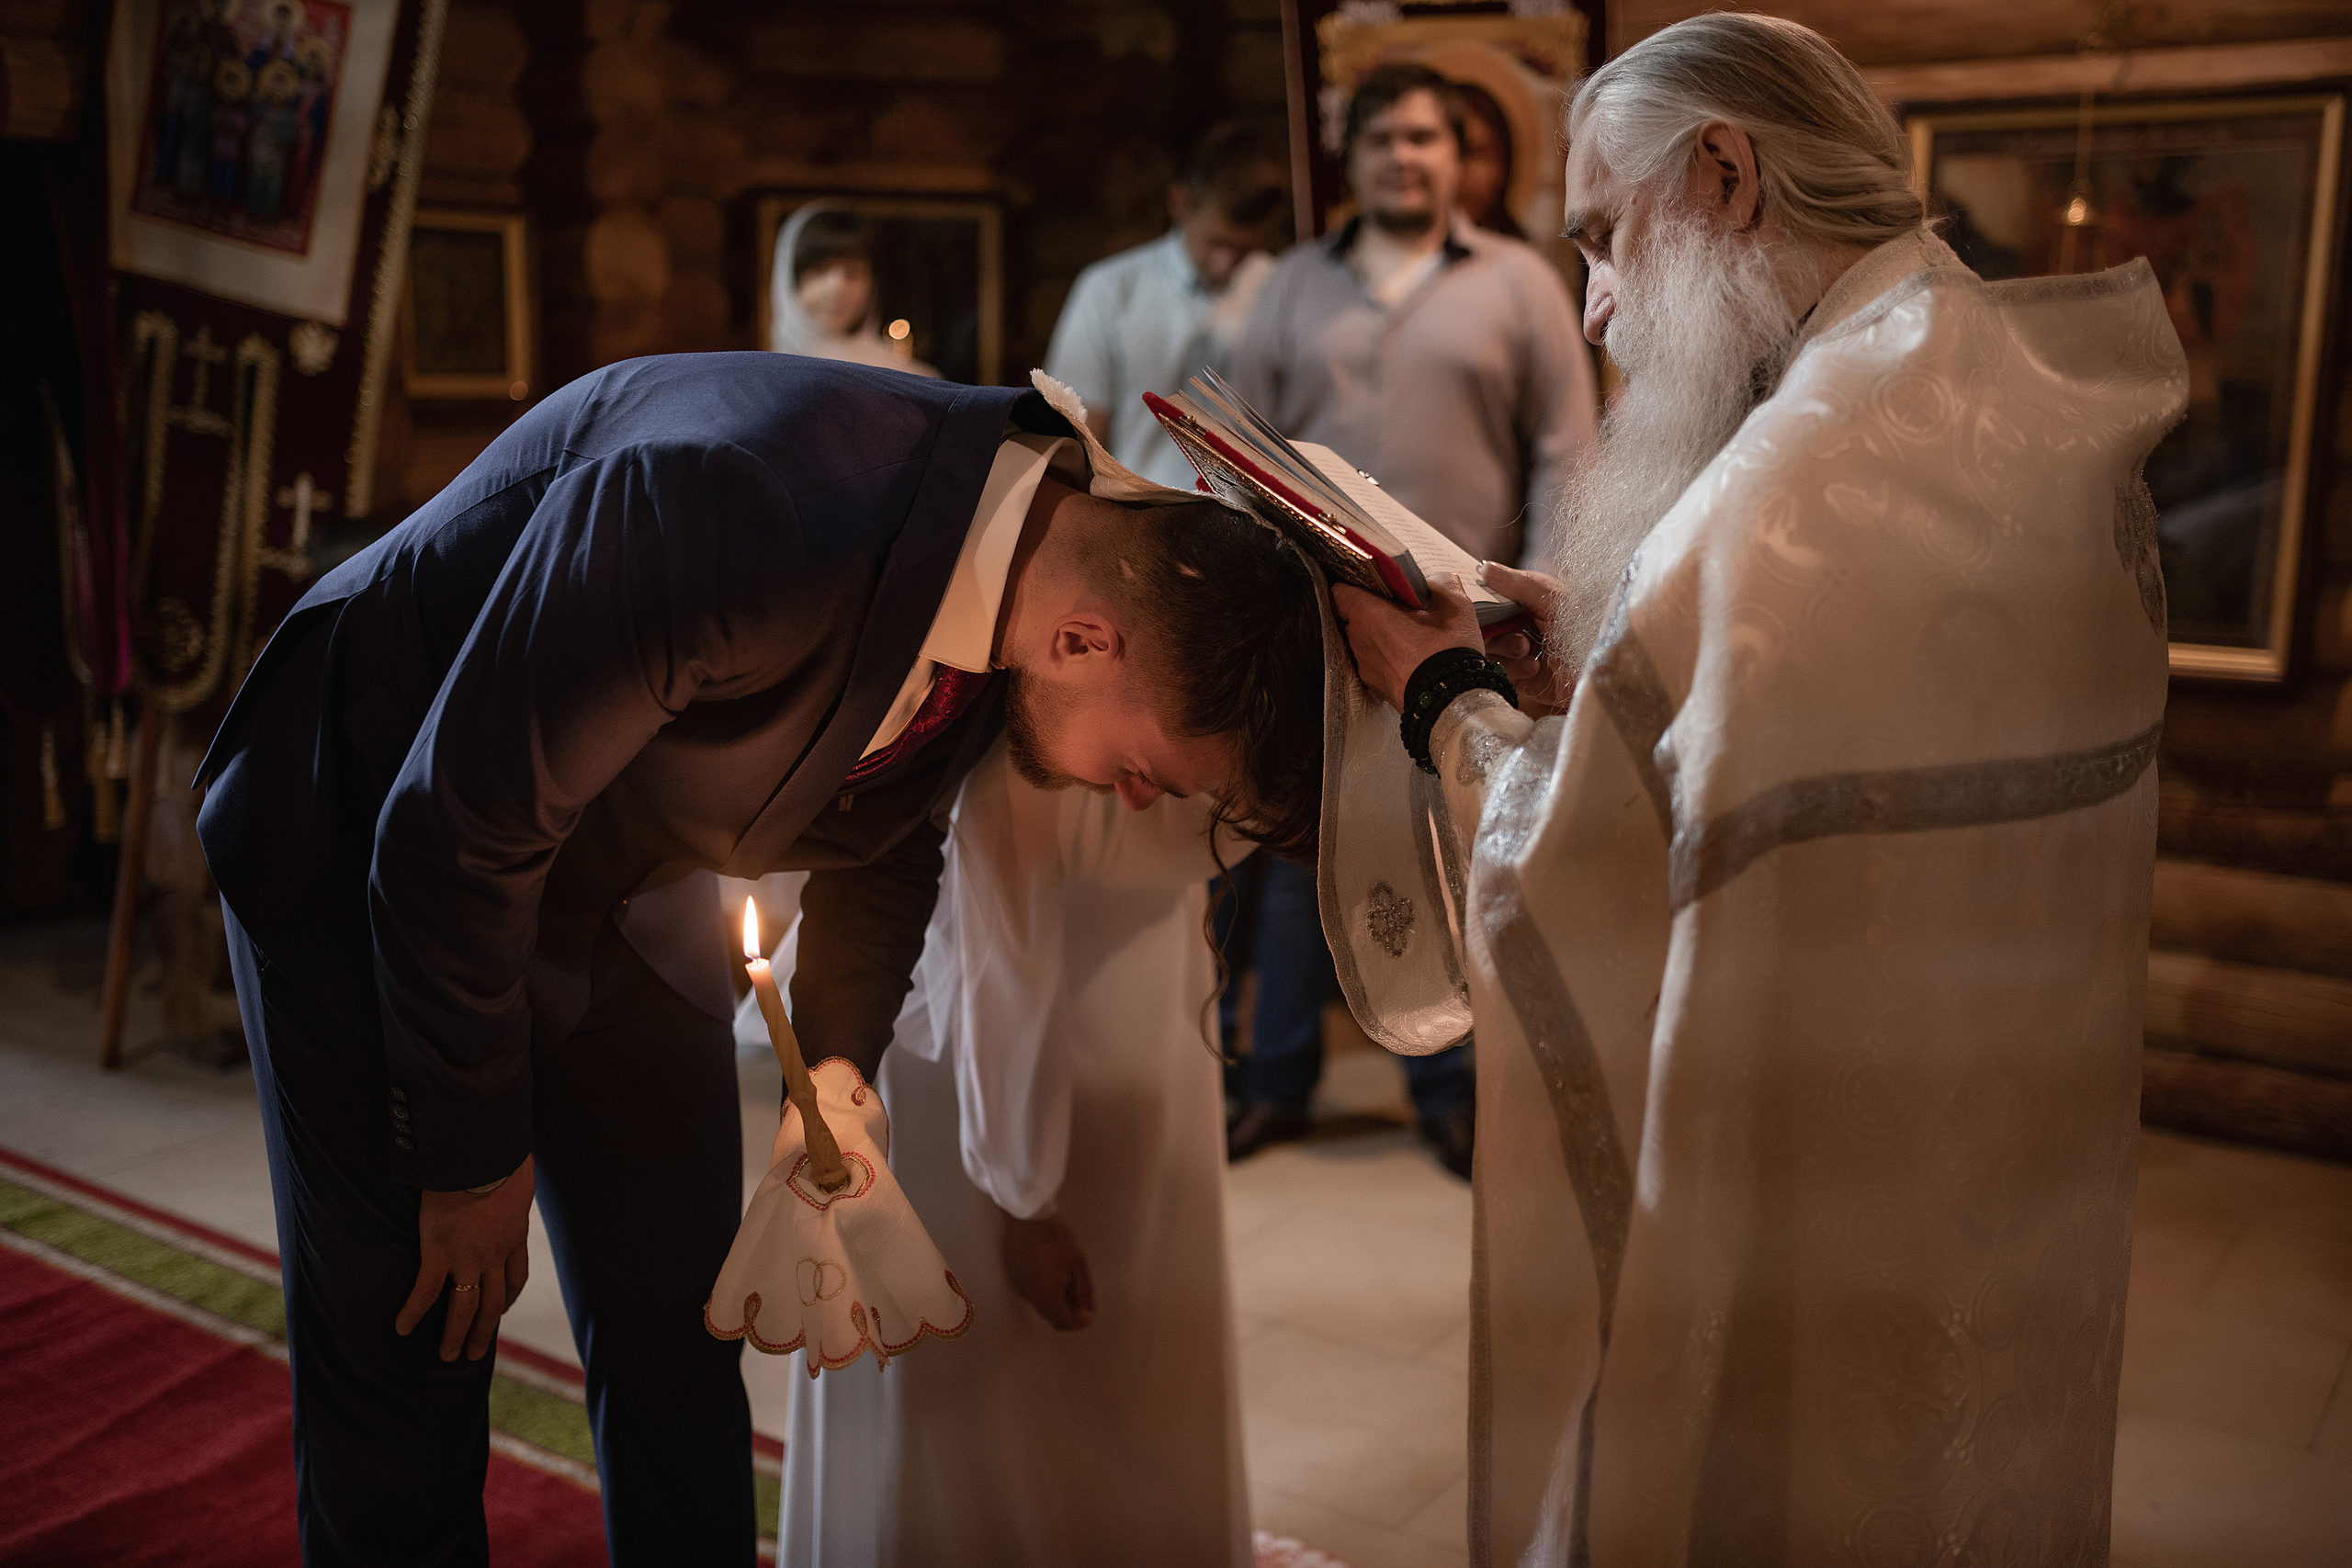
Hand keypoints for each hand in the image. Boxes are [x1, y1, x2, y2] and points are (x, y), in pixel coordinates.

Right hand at [396, 1155, 534, 1362]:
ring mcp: (468, 1257)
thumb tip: (514, 1172)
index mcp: (514, 1235)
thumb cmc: (500, 1156)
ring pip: (465, 1307)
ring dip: (457, 1333)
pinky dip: (414, 1312)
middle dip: (484, 1330)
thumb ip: (512, 1186)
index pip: (515, 1277)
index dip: (508, 1296)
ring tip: (448, 1356)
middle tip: (474, 1352)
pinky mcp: (440, 1252)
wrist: (482, 1154)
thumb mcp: (518, 1176)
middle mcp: (495, 1254)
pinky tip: (402, 1328)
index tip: (502, 1308)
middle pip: (493, 1303)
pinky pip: (426, 1292)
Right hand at [999, 1208, 1093, 1330]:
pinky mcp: (1014, 1274)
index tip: (1088, 1311)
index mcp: (1047, 1298)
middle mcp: (1030, 1296)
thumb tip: (1088, 1308)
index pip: (1064, 1323)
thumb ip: (1084, 1290)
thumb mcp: (1078, 1263)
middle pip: (1051, 1315)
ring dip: (1057, 1299)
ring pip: (1041, 1302)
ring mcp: (1019, 1285)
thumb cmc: (1054, 1237)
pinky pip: (1032, 1289)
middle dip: (1069, 1310)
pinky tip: (1054, 1270)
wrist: (1026, 1216)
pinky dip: (1045, 1288)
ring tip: (1069, 1279)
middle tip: (1082, 1295)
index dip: (1079, 1322)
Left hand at [1332, 574, 1483, 711]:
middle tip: (1392, 606)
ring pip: (1361, 643)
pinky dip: (1384, 657)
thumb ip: (1442, 584)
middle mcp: (1358, 640)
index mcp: (1367, 614)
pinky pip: (1374, 664)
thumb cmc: (1447, 651)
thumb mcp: (1454, 606)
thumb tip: (1436, 580)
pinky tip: (1406, 655)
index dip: (1349, 584)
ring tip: (1403, 632)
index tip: (1365, 581)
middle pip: (1349, 618)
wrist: (1451, 701)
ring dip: (1376, 636)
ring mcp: (1365, 666)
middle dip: (1366, 610)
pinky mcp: (1375, 686)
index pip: (1338, 592)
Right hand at [1477, 562, 1571, 715]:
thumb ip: (1517, 583)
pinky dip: (1513, 668)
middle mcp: (1518, 628)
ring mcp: (1518, 655)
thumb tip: (1486, 568)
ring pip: (1488, 651)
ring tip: (1527, 648)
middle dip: (1492, 630)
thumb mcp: (1550, 596)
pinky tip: (1534, 665)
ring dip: (1505, 648)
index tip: (1471, 605)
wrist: (1600, 662)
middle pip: (1483, 628)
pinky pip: (1500, 673)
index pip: (1489, 602)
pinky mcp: (1522, 679)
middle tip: (1507, 629)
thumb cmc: (1583, 622)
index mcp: (1524, 605)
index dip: (1478, 604)